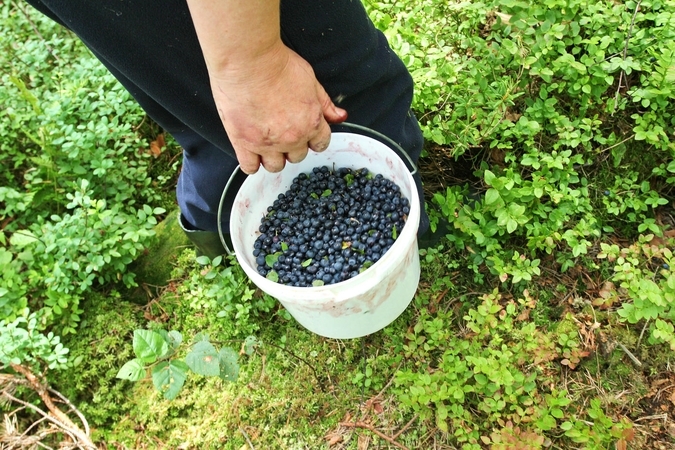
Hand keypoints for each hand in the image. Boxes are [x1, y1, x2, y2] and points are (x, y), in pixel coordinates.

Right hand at [209, 42, 347, 173]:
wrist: (248, 60)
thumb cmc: (277, 65)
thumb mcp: (311, 80)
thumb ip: (325, 103)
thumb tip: (340, 116)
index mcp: (311, 123)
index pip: (320, 144)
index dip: (312, 139)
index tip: (304, 134)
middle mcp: (291, 137)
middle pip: (297, 157)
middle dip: (292, 147)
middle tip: (282, 132)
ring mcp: (267, 143)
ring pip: (275, 166)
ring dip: (273, 157)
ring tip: (266, 142)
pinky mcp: (244, 143)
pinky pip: (250, 167)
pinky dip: (252, 163)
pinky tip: (251, 151)